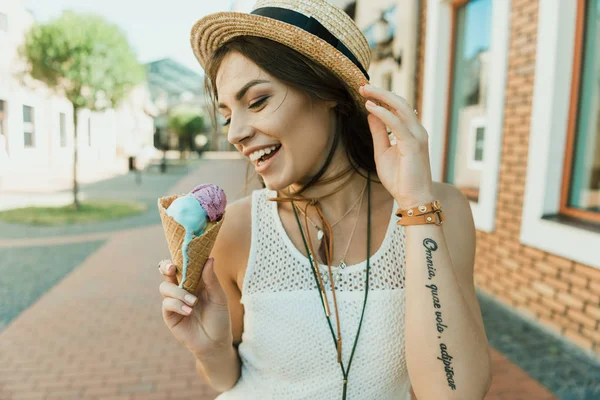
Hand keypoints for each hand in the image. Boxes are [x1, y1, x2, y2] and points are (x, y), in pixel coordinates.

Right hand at [158, 258, 232, 355]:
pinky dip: (177, 305)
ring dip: (178, 292)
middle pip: (166, 272)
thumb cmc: (220, 318)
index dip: (179, 256)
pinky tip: (189, 311)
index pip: (183, 264)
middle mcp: (182, 288)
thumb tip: (209, 258)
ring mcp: (174, 301)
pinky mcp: (170, 315)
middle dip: (166, 267)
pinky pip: (167, 304)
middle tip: (172, 268)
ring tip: (193, 302)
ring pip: (165, 287)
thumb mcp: (219, 298)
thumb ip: (211, 280)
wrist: (216, 342)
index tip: (182, 252)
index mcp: (195, 281)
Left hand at [360, 84, 434, 208]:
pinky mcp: (413, 144)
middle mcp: (417, 130)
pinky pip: (397, 124)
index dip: (382, 97)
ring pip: (400, 107)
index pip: (398, 107)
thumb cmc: (400, 179)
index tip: (365, 91)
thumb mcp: (383, 152)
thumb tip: (372, 114)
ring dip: (382, 97)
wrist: (414, 198)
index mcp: (411, 132)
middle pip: (400, 102)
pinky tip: (371, 108)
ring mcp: (417, 136)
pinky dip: (383, 113)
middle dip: (381, 92)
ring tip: (365, 91)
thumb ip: (379, 133)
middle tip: (362, 85)